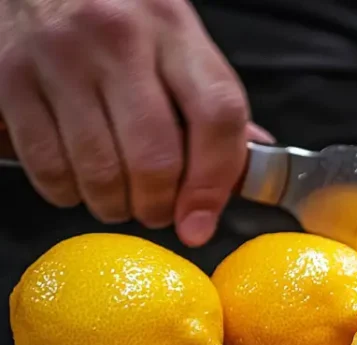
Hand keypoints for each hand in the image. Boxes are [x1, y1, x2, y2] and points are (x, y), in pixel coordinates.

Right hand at [0, 0, 254, 245]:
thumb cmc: (117, 12)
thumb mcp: (175, 39)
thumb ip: (208, 102)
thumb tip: (243, 171)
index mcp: (174, 30)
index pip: (216, 115)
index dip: (214, 181)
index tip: (201, 221)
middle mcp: (118, 38)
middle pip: (155, 157)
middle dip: (159, 206)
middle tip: (157, 212)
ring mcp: (60, 57)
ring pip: (99, 171)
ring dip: (114, 206)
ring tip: (119, 200)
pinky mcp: (10, 77)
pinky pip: (47, 165)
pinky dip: (66, 192)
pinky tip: (77, 181)